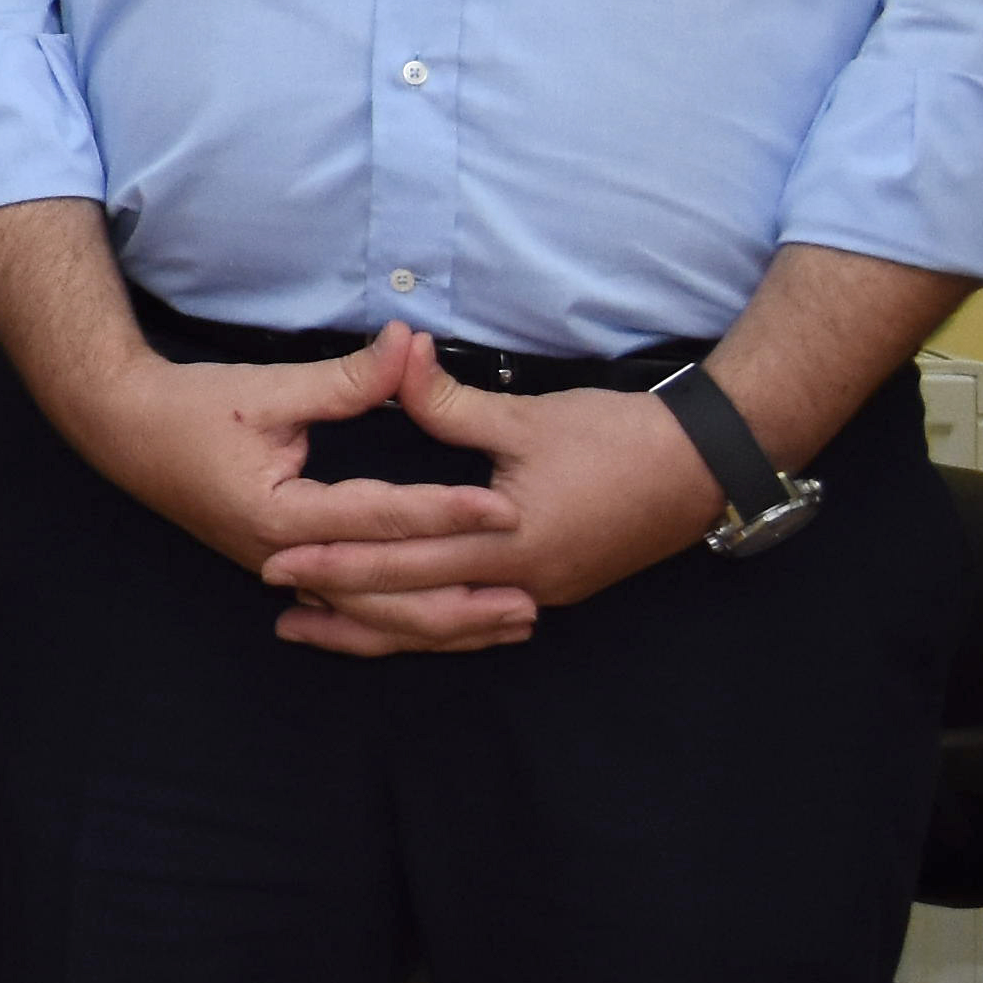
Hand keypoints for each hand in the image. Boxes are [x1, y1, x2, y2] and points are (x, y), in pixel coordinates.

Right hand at [21, 325, 530, 648]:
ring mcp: (283, 574)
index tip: (501, 507)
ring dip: (444, 625)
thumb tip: (409, 343)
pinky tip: (452, 627)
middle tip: (529, 594)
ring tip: (509, 624)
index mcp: (278, 514)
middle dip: (460, 598)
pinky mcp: (287, 574)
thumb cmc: (192, 407)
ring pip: (374, 620)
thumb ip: (348, 378)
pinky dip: (407, 624)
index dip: (443, 511)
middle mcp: (283, 559)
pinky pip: (356, 614)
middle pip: (384, 595)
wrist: (124, 432)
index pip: (378, 517)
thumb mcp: (270, 389)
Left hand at [252, 343, 731, 653]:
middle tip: (276, 599)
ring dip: (382, 626)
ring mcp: (542, 591)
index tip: (278, 556)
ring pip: (445, 623)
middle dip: (344, 603)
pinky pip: (476, 617)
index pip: (403, 558)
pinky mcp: (555, 587)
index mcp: (508, 541)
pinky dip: (432, 622)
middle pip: (415, 605)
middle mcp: (522, 582)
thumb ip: (450, 402)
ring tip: (319, 625)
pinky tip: (399, 621)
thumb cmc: (618, 437)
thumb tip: (397, 355)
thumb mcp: (526, 417)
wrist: (706, 467)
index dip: (338, 558)